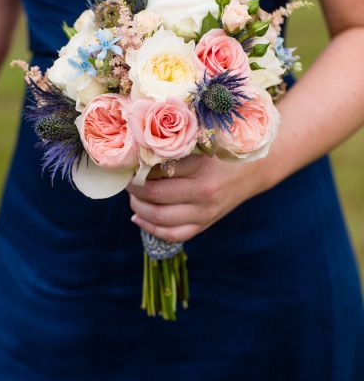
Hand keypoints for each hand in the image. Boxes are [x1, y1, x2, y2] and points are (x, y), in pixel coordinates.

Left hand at [127, 154, 268, 242]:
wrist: (253, 171)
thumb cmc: (222, 153)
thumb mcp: (201, 146)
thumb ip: (174, 151)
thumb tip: (138, 158)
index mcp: (201, 168)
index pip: (158, 172)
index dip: (137, 171)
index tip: (127, 167)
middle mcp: (203, 193)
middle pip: (155, 197)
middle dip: (134, 190)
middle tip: (127, 182)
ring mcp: (205, 213)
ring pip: (160, 219)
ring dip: (139, 209)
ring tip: (133, 199)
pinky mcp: (205, 224)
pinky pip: (173, 234)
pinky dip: (151, 229)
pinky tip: (139, 219)